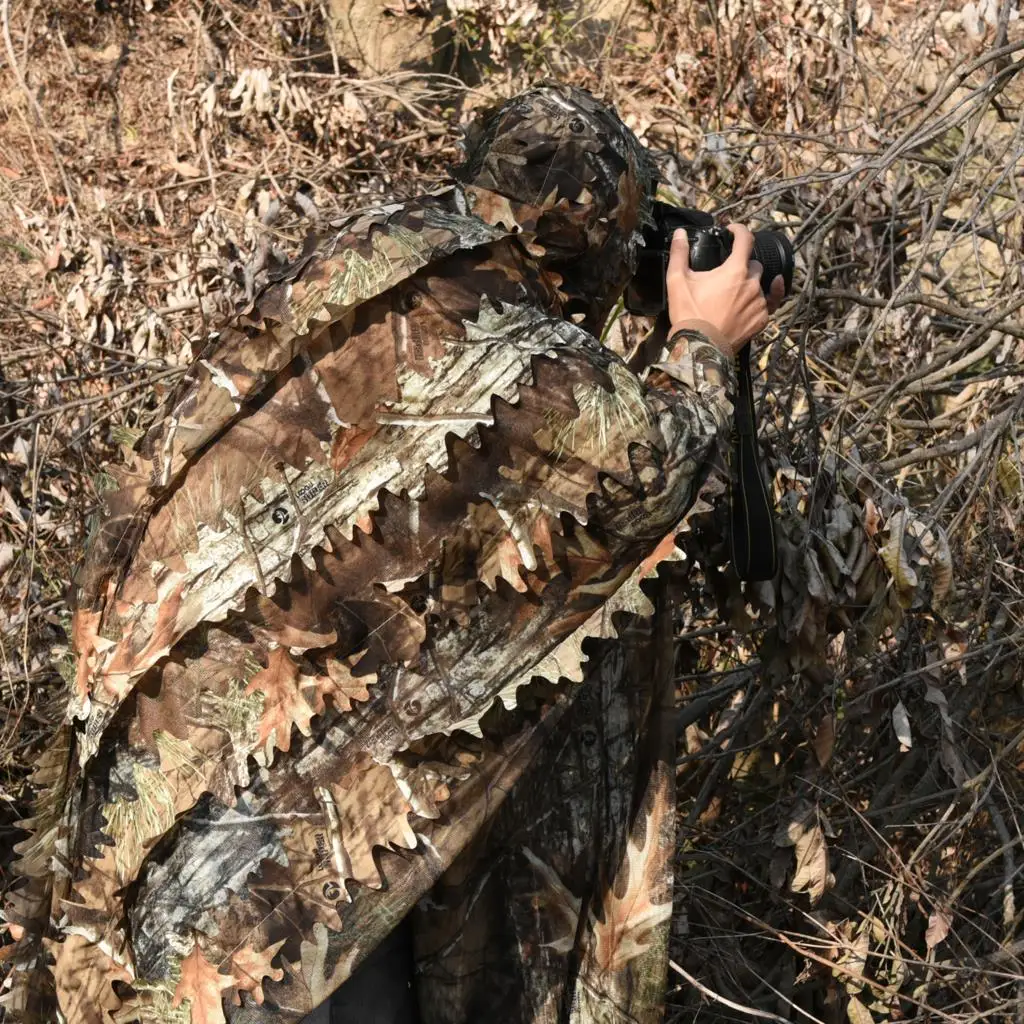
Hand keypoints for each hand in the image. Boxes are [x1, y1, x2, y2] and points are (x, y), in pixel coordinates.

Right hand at [665, 224, 785, 358]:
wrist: (700, 348)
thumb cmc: (689, 315)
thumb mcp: (677, 282)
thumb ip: (679, 254)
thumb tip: (679, 234)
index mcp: (735, 271)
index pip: (745, 239)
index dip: (739, 230)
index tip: (733, 232)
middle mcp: (752, 284)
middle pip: (753, 265)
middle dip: (741, 266)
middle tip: (726, 276)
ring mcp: (760, 303)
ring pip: (760, 285)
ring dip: (749, 285)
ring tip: (733, 295)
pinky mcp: (762, 319)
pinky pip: (768, 303)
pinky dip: (763, 300)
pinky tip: (759, 297)